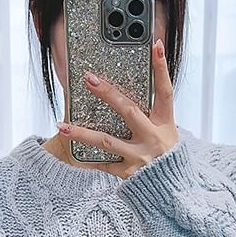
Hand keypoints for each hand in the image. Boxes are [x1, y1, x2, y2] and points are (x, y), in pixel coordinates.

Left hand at [57, 37, 178, 178]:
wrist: (173, 191)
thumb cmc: (167, 158)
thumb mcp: (167, 133)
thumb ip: (151, 115)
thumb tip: (125, 93)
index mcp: (165, 124)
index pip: (165, 91)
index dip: (161, 68)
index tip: (156, 45)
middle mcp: (153, 138)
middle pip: (129, 111)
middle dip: (109, 94)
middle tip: (89, 78)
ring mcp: (140, 157)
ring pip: (107, 141)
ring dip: (82, 133)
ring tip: (62, 126)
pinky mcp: (129, 173)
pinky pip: (103, 165)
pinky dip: (87, 161)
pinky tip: (70, 156)